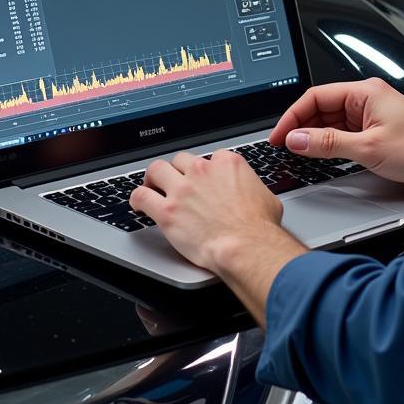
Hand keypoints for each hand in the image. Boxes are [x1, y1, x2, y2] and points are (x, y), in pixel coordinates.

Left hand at [130, 149, 283, 272]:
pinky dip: (137, 198)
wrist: (245, 245)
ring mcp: (182, 189)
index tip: (202, 181)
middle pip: (180, 160)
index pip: (208, 158)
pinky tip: (138, 204)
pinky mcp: (167, 211)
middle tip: (175, 182)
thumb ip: (252, 188)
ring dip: (153, 177)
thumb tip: (253, 194)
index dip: (204, 171)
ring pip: (157, 169)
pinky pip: (142, 196)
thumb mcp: (266, 196)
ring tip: (152, 186)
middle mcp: (201, 171)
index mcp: (226, 163)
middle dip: (177, 171)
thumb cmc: (258, 226)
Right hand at [268, 77, 403, 188]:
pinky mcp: (374, 131)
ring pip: (331, 122)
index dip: (293, 116)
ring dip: (315, 136)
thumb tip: (298, 139)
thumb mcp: (368, 148)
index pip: (317, 97)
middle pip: (322, 108)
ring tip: (299, 152)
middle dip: (301, 126)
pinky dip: (329, 143)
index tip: (280, 134)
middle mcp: (366, 100)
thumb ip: (328, 144)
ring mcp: (370, 115)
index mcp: (365, 93)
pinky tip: (320, 155)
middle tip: (284, 146)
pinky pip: (343, 133)